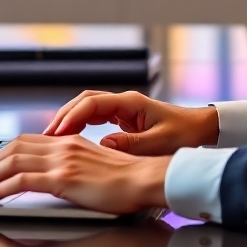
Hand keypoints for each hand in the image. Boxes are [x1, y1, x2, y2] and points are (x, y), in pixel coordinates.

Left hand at [0, 134, 169, 212]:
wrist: (144, 182)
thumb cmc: (124, 182)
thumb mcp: (92, 167)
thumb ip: (71, 167)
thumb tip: (52, 177)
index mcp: (68, 142)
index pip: (23, 142)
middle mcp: (62, 145)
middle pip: (11, 148)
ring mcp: (62, 159)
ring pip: (10, 162)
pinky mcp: (64, 177)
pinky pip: (20, 180)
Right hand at [44, 90, 218, 154]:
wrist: (200, 128)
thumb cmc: (184, 133)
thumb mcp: (159, 142)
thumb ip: (132, 144)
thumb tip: (102, 145)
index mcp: (131, 102)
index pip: (92, 103)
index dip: (72, 117)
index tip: (57, 133)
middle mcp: (123, 102)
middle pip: (84, 102)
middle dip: (64, 116)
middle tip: (46, 136)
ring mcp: (122, 108)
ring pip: (87, 108)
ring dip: (69, 120)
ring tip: (52, 139)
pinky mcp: (122, 118)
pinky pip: (94, 117)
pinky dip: (79, 125)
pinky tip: (70, 139)